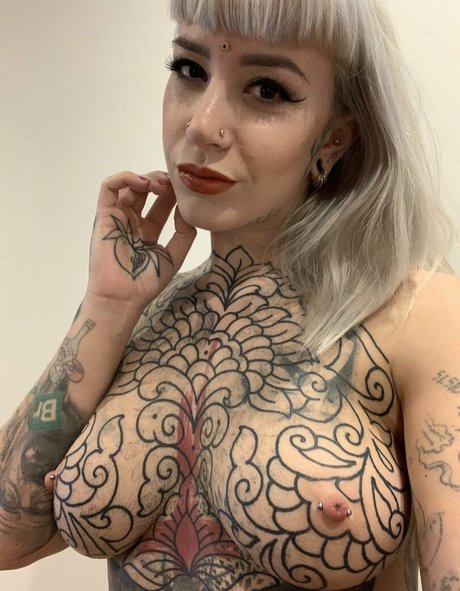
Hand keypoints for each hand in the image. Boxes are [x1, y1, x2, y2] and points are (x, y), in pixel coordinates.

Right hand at [85, 171, 195, 310]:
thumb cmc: (147, 281)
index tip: (186, 190)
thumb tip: (186, 210)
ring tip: (161, 185)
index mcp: (148, 232)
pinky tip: (143, 183)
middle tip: (175, 184)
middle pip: (146, 192)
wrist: (123, 296)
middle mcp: (132, 222)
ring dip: (147, 179)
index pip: (161, 205)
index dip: (173, 194)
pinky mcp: (104, 215)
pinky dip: (124, 178)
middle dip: (162, 183)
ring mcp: (117, 217)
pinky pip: (108, 188)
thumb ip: (184, 233)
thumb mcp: (174, 256)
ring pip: (129, 185)